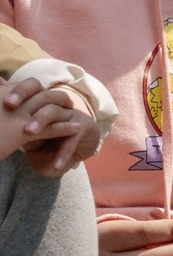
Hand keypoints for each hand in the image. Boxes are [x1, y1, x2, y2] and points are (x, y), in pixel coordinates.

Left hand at [1, 56, 112, 174]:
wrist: (80, 146)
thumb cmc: (50, 142)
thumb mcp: (31, 138)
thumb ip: (18, 131)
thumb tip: (2, 128)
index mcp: (41, 104)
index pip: (30, 88)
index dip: (18, 91)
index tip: (5, 100)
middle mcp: (55, 105)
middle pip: (41, 94)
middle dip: (25, 98)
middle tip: (10, 106)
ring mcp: (68, 115)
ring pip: (53, 111)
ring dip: (41, 120)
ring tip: (29, 132)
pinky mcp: (81, 128)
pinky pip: (71, 139)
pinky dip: (63, 154)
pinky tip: (56, 166)